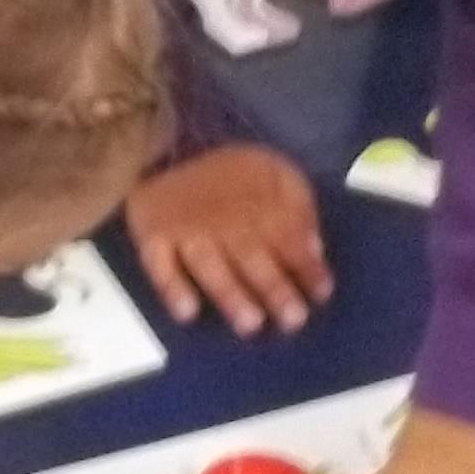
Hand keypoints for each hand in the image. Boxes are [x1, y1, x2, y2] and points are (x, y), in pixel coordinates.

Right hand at [124, 144, 331, 335]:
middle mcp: (223, 220)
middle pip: (251, 256)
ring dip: (230, 294)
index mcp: (259, 202)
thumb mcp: (277, 173)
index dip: (306, 266)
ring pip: (210, 265)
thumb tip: (314, 249)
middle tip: (293, 320)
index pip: (288, 238)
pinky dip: (171, 288)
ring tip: (250, 323)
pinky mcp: (152, 238)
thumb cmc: (233, 176)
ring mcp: (186, 230)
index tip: (321, 294)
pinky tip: (187, 312)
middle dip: (274, 288)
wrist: (166, 150)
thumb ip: (299, 207)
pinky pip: (159, 265)